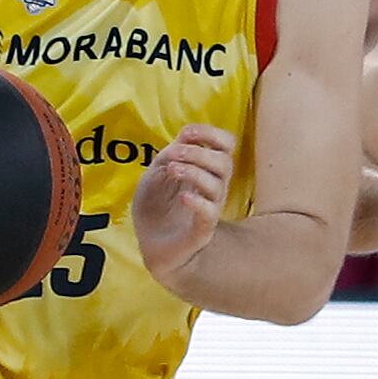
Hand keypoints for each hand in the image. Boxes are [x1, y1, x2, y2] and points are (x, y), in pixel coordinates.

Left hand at [134, 123, 234, 285]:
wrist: (151, 246)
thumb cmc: (156, 208)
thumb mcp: (156, 173)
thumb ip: (170, 154)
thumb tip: (185, 139)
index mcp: (206, 170)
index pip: (226, 145)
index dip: (211, 133)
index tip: (186, 133)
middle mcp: (214, 188)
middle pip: (225, 162)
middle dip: (199, 152)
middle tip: (174, 155)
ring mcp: (210, 208)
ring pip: (218, 185)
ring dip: (194, 172)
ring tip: (172, 170)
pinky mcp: (203, 230)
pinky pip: (210, 213)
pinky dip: (198, 201)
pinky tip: (183, 197)